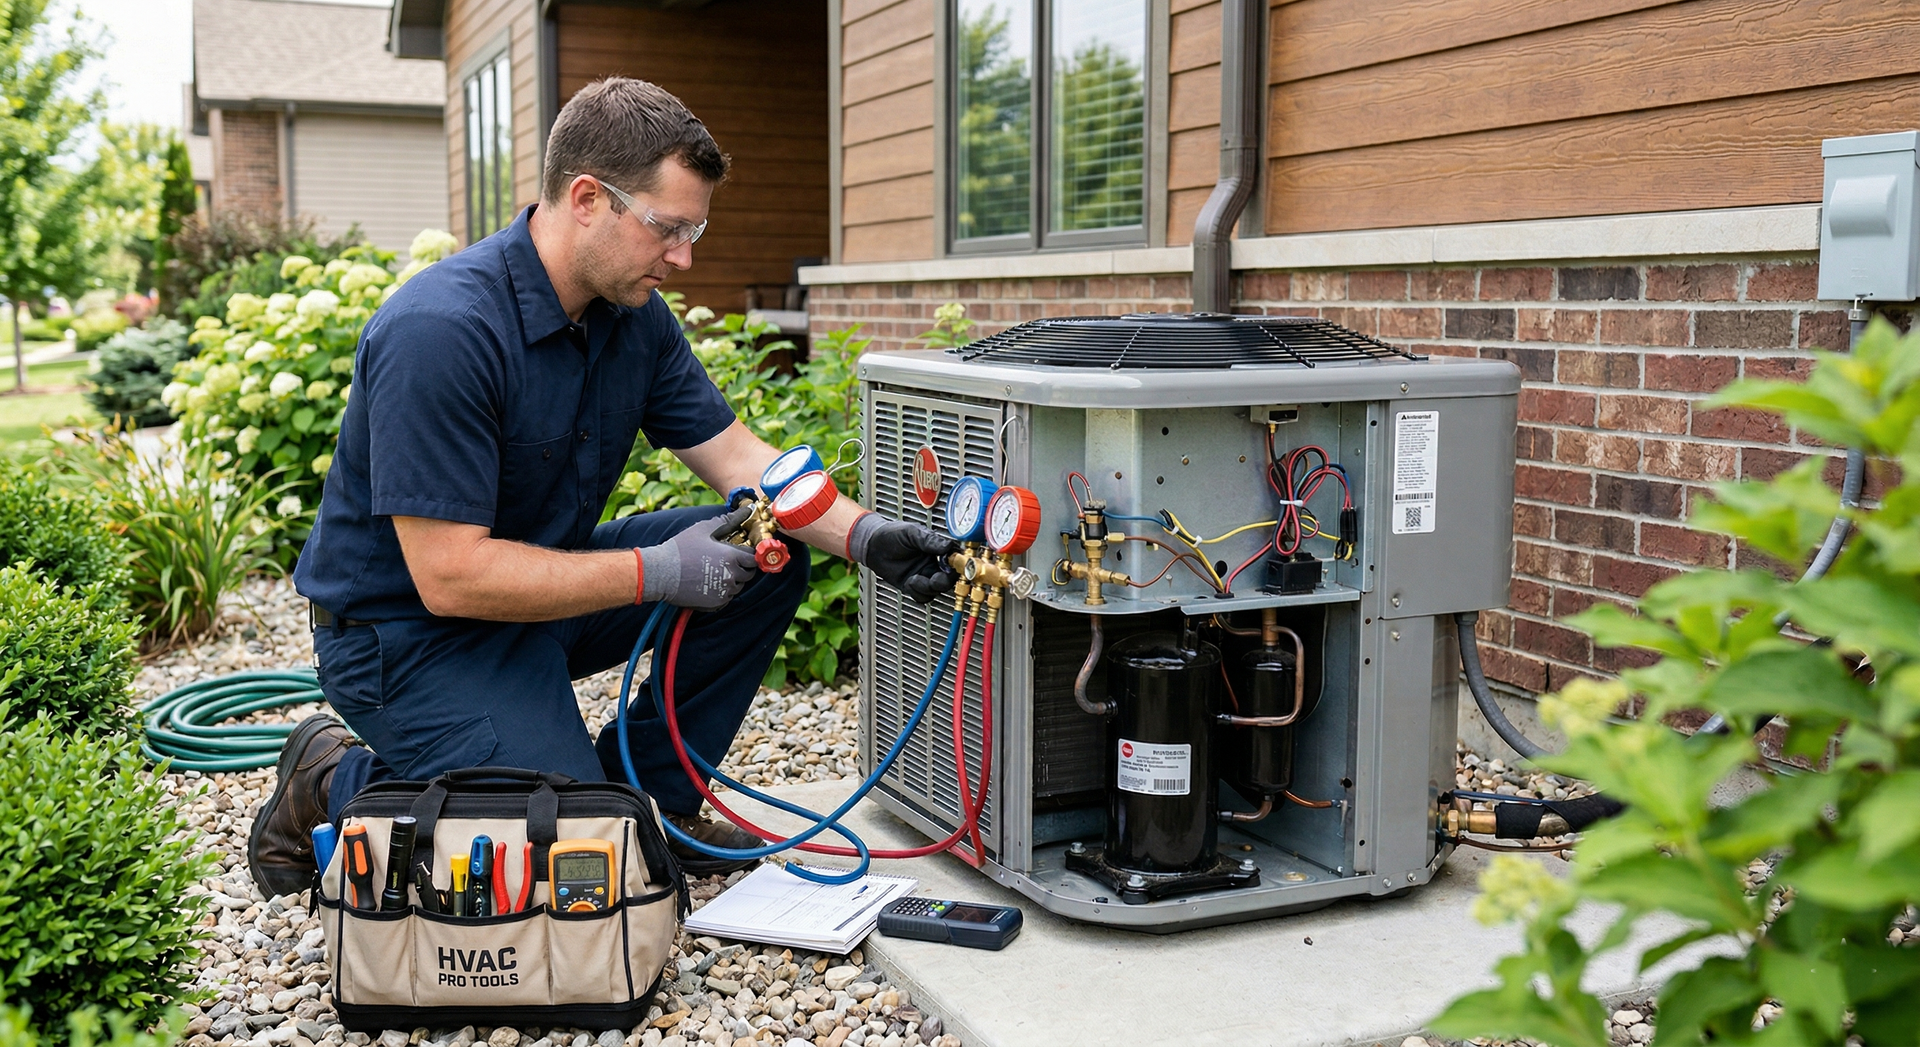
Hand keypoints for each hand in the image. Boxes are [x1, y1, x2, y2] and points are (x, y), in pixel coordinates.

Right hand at [640, 504, 759, 609]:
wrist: (660, 573)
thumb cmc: (680, 549)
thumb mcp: (703, 529)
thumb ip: (728, 520)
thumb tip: (747, 509)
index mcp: (732, 557)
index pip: (753, 558)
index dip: (748, 555)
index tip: (739, 552)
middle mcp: (731, 576)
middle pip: (748, 574)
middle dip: (741, 567)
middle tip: (725, 562)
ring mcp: (724, 592)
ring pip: (737, 587)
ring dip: (731, 580)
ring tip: (714, 572)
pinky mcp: (715, 603)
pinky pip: (727, 598)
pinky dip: (722, 592)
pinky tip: (708, 583)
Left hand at [848, 514, 959, 603]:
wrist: (871, 545)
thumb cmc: (891, 534)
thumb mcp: (912, 533)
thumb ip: (930, 540)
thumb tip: (947, 546)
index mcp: (937, 549)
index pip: (955, 559)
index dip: (958, 564)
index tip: (955, 566)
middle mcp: (933, 563)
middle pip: (949, 579)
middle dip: (944, 581)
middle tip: (935, 577)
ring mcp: (924, 575)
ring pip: (937, 590)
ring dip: (928, 587)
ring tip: (915, 578)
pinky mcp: (913, 586)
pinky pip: (923, 596)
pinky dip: (919, 592)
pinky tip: (910, 582)